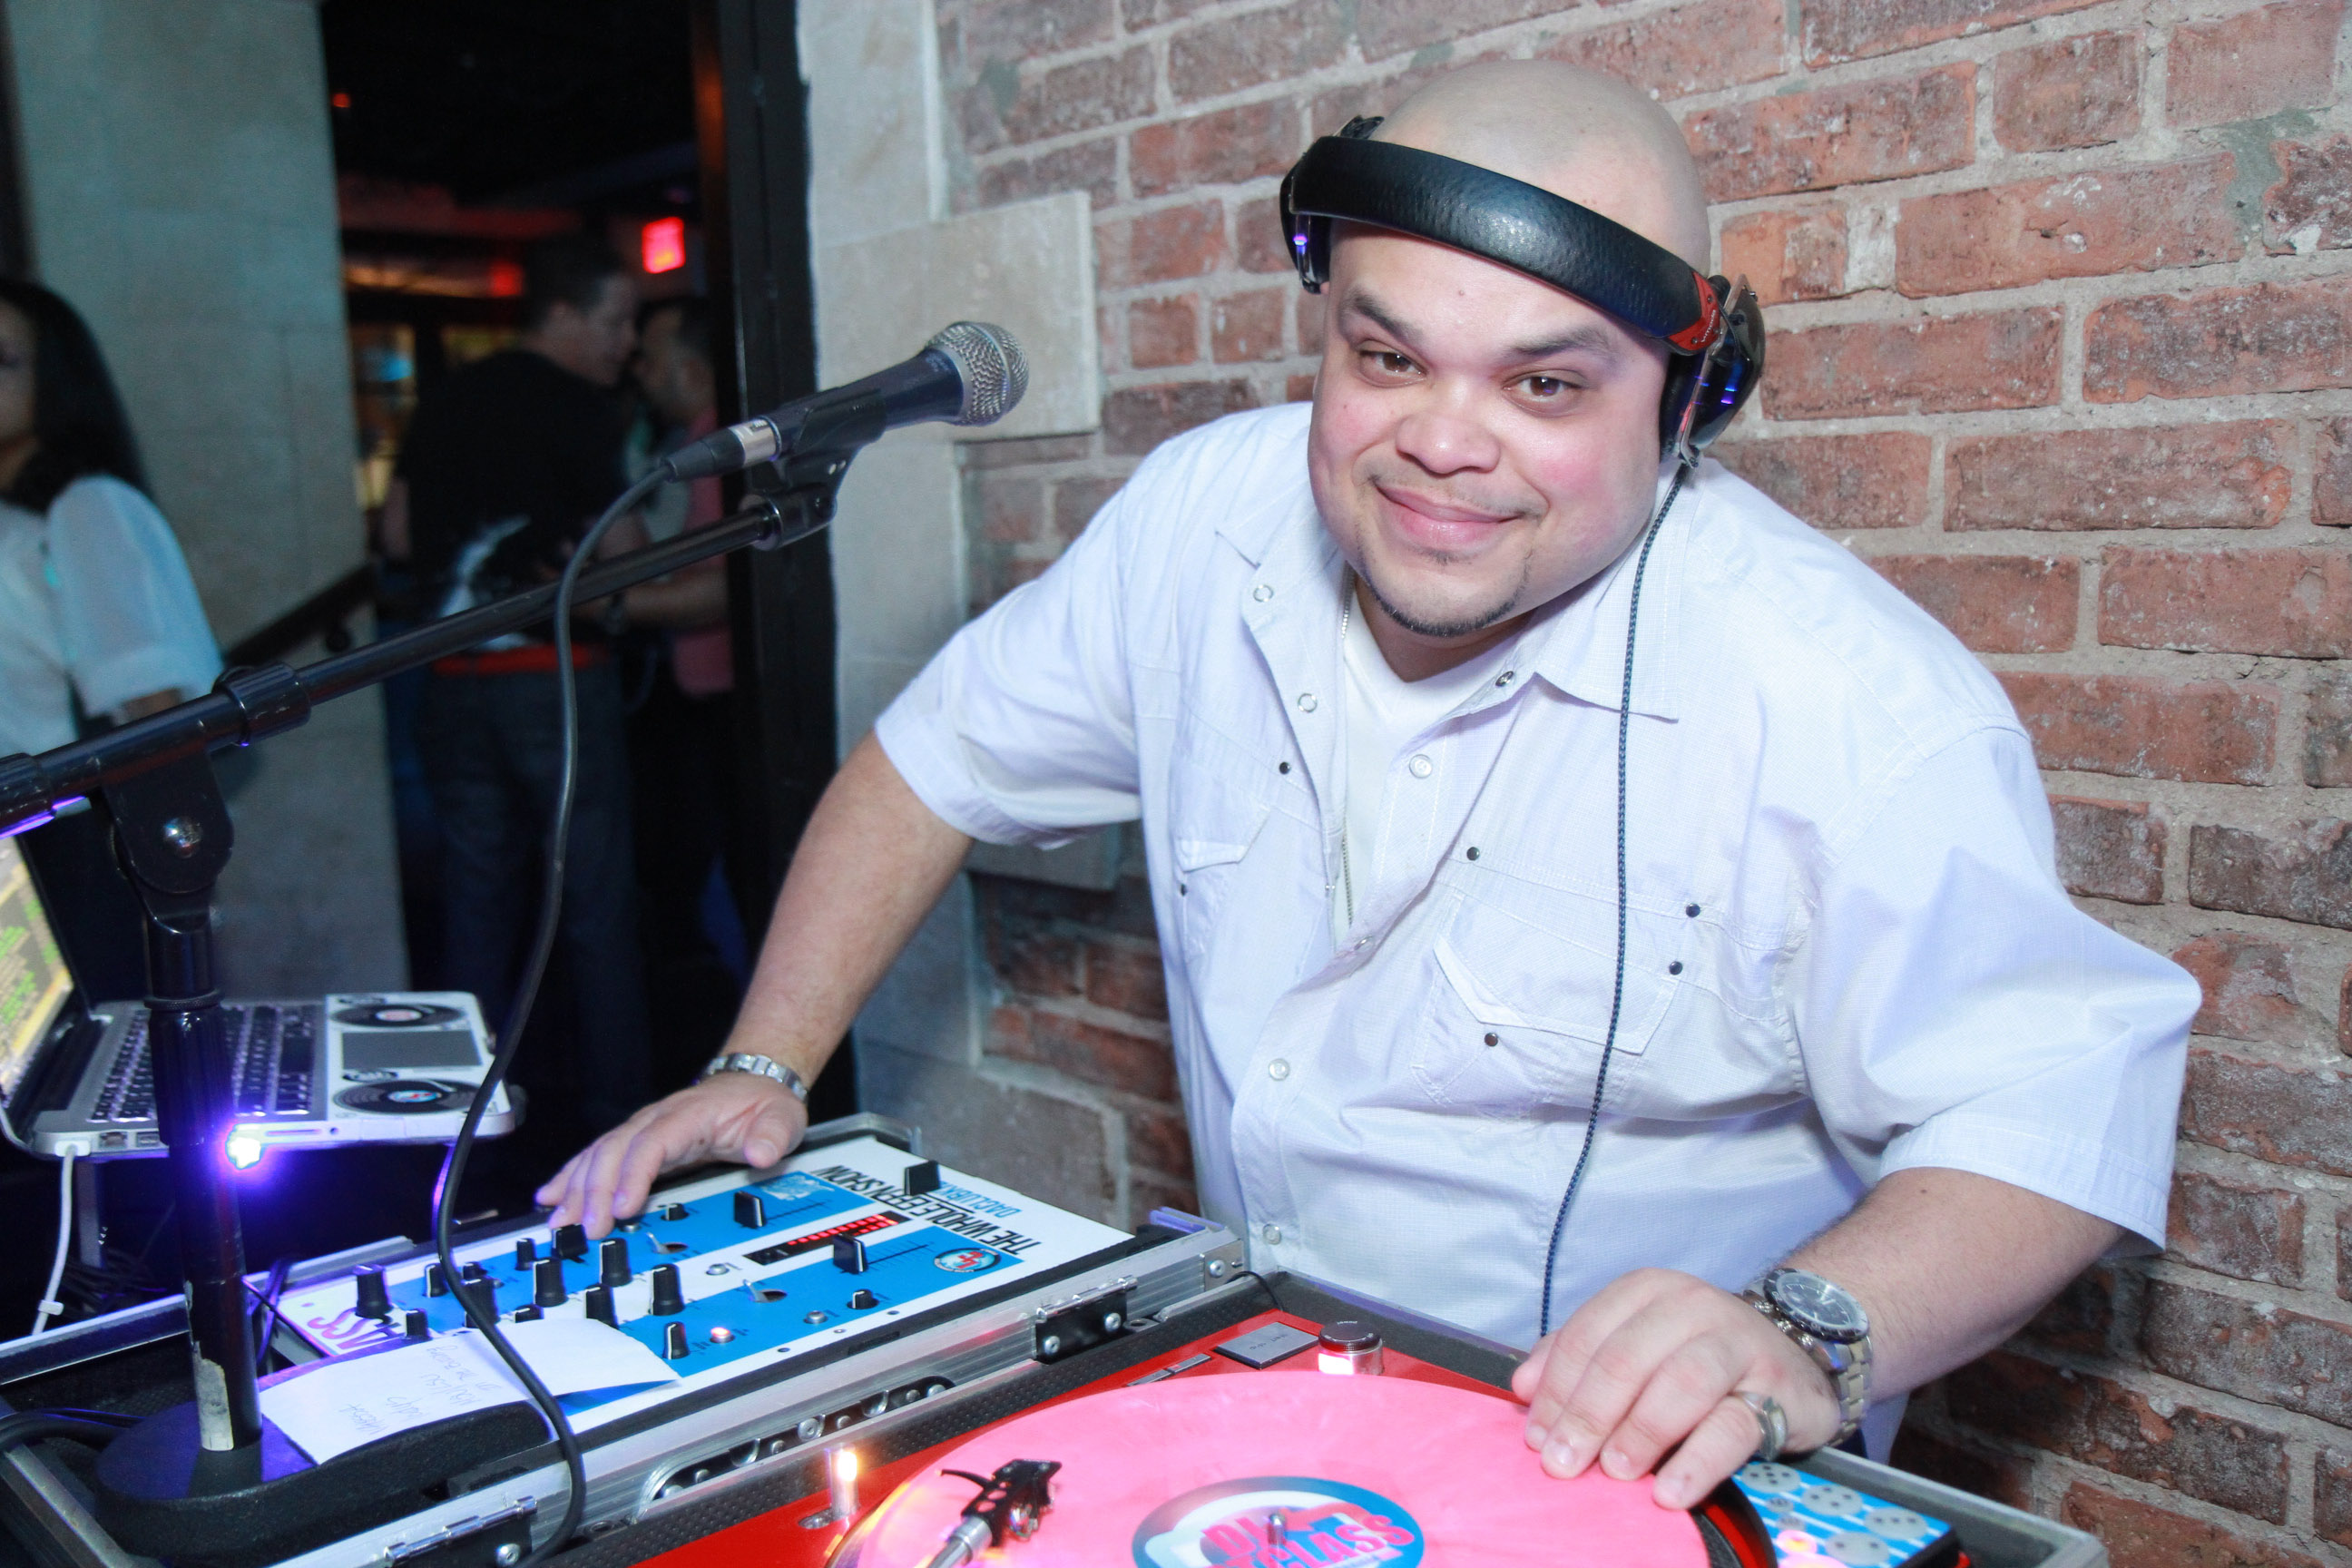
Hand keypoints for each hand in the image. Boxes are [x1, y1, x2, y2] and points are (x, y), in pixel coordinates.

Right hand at [534, 1074, 807, 1237]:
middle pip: (615, 1151)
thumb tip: (761, 1153)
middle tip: (585, 1228)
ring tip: (557, 1220)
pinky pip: (598, 1157)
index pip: (651, 1144)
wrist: (755, 1082)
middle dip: (595, 1190)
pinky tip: (552, 1196)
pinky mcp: (639, 1142)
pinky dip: (572, 1176)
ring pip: (600, 1155)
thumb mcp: (780, 1117)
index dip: (633, 1175)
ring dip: (576, 1188)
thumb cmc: (763, 1103)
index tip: (622, 1207)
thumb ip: (772, 1135)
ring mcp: (644, 1130)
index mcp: (688, 1115)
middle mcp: (657, 1120)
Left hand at [1511, 1268, 1842, 1507]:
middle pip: (1627, 1359)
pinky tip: (1670, 1491)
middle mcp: (1691, 1306)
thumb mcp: (1635, 1343)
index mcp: (1646, 1291)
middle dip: (1587, 1415)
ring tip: (1614, 1472)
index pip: (1588, 1336)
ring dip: (1639, 1432)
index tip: (1536, 1438)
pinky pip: (1733, 1426)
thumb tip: (1522, 1388)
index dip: (1556, 1389)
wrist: (1791, 1356)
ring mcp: (1736, 1344)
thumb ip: (1578, 1359)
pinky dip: (1696, 1462)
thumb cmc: (1695, 1354)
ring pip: (1679, 1384)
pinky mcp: (1775, 1389)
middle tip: (1563, 1463)